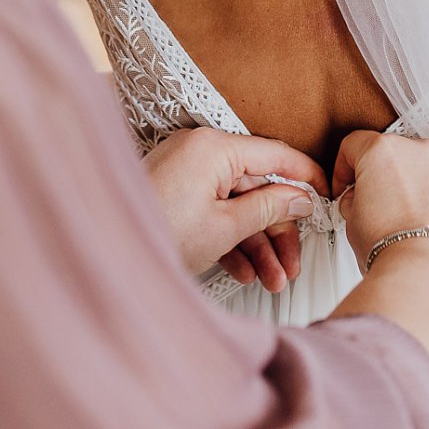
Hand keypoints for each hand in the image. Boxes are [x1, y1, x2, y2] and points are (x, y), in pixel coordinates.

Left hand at [143, 127, 328, 292]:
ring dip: (257, 244)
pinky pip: (212, 211)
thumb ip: (269, 208)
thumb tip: (300, 198)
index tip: (327, 194)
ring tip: (272, 281)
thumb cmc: (156, 233)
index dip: (306, 176)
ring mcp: (184, 173)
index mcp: (214, 148)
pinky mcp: (173, 193)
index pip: (275, 154)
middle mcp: (199, 152)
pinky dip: (230, 240)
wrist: (102, 253)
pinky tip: (244, 272)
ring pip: (235, 205)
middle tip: (293, 264)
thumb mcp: (225, 227)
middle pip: (256, 187)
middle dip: (277, 231)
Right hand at [327, 132, 428, 381]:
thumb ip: (356, 199)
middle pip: (397, 155)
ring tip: (410, 226)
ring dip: (419, 190)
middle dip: (386, 178)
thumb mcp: (352, 222)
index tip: (347, 186)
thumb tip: (361, 200)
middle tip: (379, 210)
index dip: (345, 168)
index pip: (355, 145)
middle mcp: (424, 151)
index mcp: (386, 151)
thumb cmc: (393, 254)